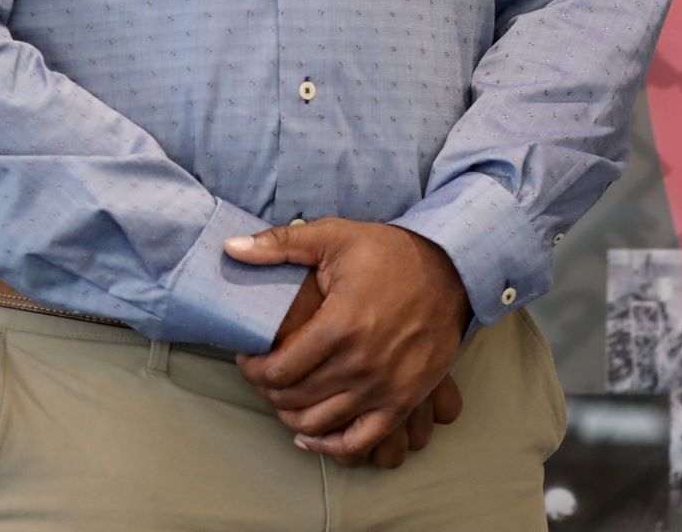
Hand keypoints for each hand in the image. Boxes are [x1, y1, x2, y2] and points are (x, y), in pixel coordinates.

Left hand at [225, 220, 474, 466]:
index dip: (252, 369)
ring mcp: (385, 387)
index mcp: (340, 325)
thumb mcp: (333, 237)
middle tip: (260, 376)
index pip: (278, 369)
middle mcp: (362, 363)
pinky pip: (361, 440)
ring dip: (290, 415)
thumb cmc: (389, 253)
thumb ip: (280, 244)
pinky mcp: (405, 400)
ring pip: (320, 422)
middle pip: (295, 398)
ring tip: (280, 397)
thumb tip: (231, 248)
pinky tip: (309, 435)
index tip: (246, 358)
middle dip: (267, 391)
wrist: (451, 272)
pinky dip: (330, 445)